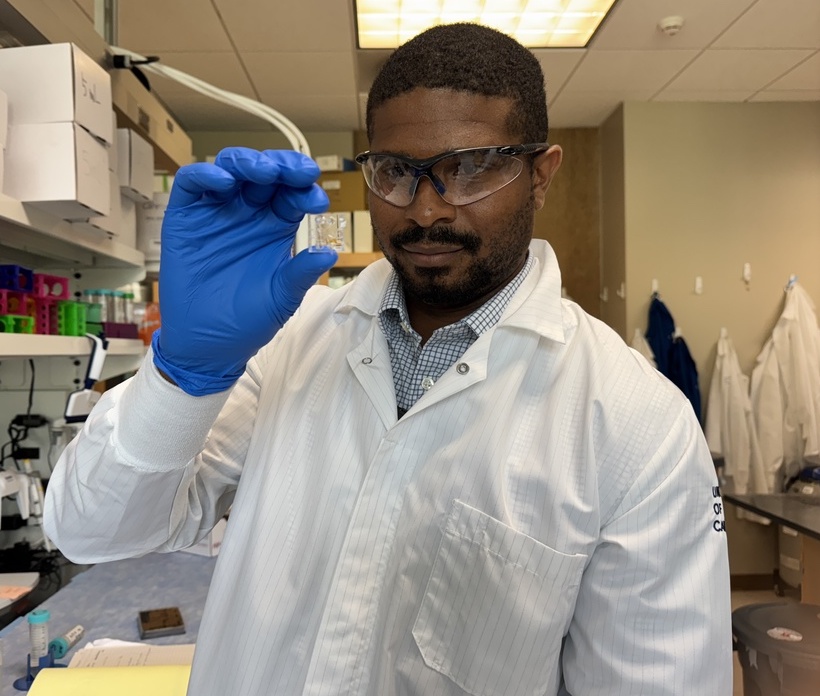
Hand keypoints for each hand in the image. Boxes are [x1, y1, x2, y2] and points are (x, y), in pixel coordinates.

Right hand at [152, 148, 336, 394]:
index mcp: (276, 226)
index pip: (293, 194)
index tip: (318, 199)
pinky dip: (205, 174)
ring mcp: (216, 211)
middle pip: (265, 173)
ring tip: (263, 172)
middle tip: (298, 172)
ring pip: (231, 169)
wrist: (207, 345)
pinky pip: (192, 184)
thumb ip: (301, 273)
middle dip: (283, 166)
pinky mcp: (185, 217)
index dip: (306, 189)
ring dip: (247, 162)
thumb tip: (329, 252)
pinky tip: (223, 181)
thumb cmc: (247, 320)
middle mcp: (248, 213)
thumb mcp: (281, 297)